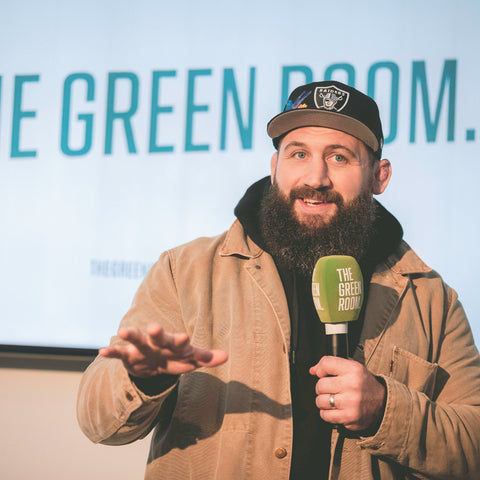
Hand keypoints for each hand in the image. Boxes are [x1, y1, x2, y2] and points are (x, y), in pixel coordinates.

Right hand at [99, 325, 227, 377]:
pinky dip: (112, 352)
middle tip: (154, 327)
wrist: (151, 362)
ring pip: (137, 341)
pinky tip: (102, 351)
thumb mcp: (188, 359)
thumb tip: (227, 356)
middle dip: (157, 334)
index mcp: (173, 345)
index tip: (185, 337)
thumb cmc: (173, 358)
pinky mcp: (128, 356)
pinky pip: (119, 354)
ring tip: (123, 331)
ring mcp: (142, 349)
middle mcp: (157, 344)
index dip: (181, 341)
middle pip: (158, 338)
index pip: (179, 343)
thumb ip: (205, 358)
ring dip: (131, 336)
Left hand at [309, 356, 385, 431]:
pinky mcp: (349, 417)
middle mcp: (352, 385)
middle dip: (321, 388)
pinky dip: (326, 413)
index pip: (326, 363)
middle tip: (329, 389)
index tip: (323, 374)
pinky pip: (325, 415)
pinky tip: (335, 409)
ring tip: (332, 399)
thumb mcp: (352, 368)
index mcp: (353, 370)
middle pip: (320, 385)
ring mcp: (351, 403)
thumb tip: (312, 370)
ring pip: (320, 401)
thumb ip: (331, 365)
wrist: (383, 403)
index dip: (320, 369)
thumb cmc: (364, 384)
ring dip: (323, 401)